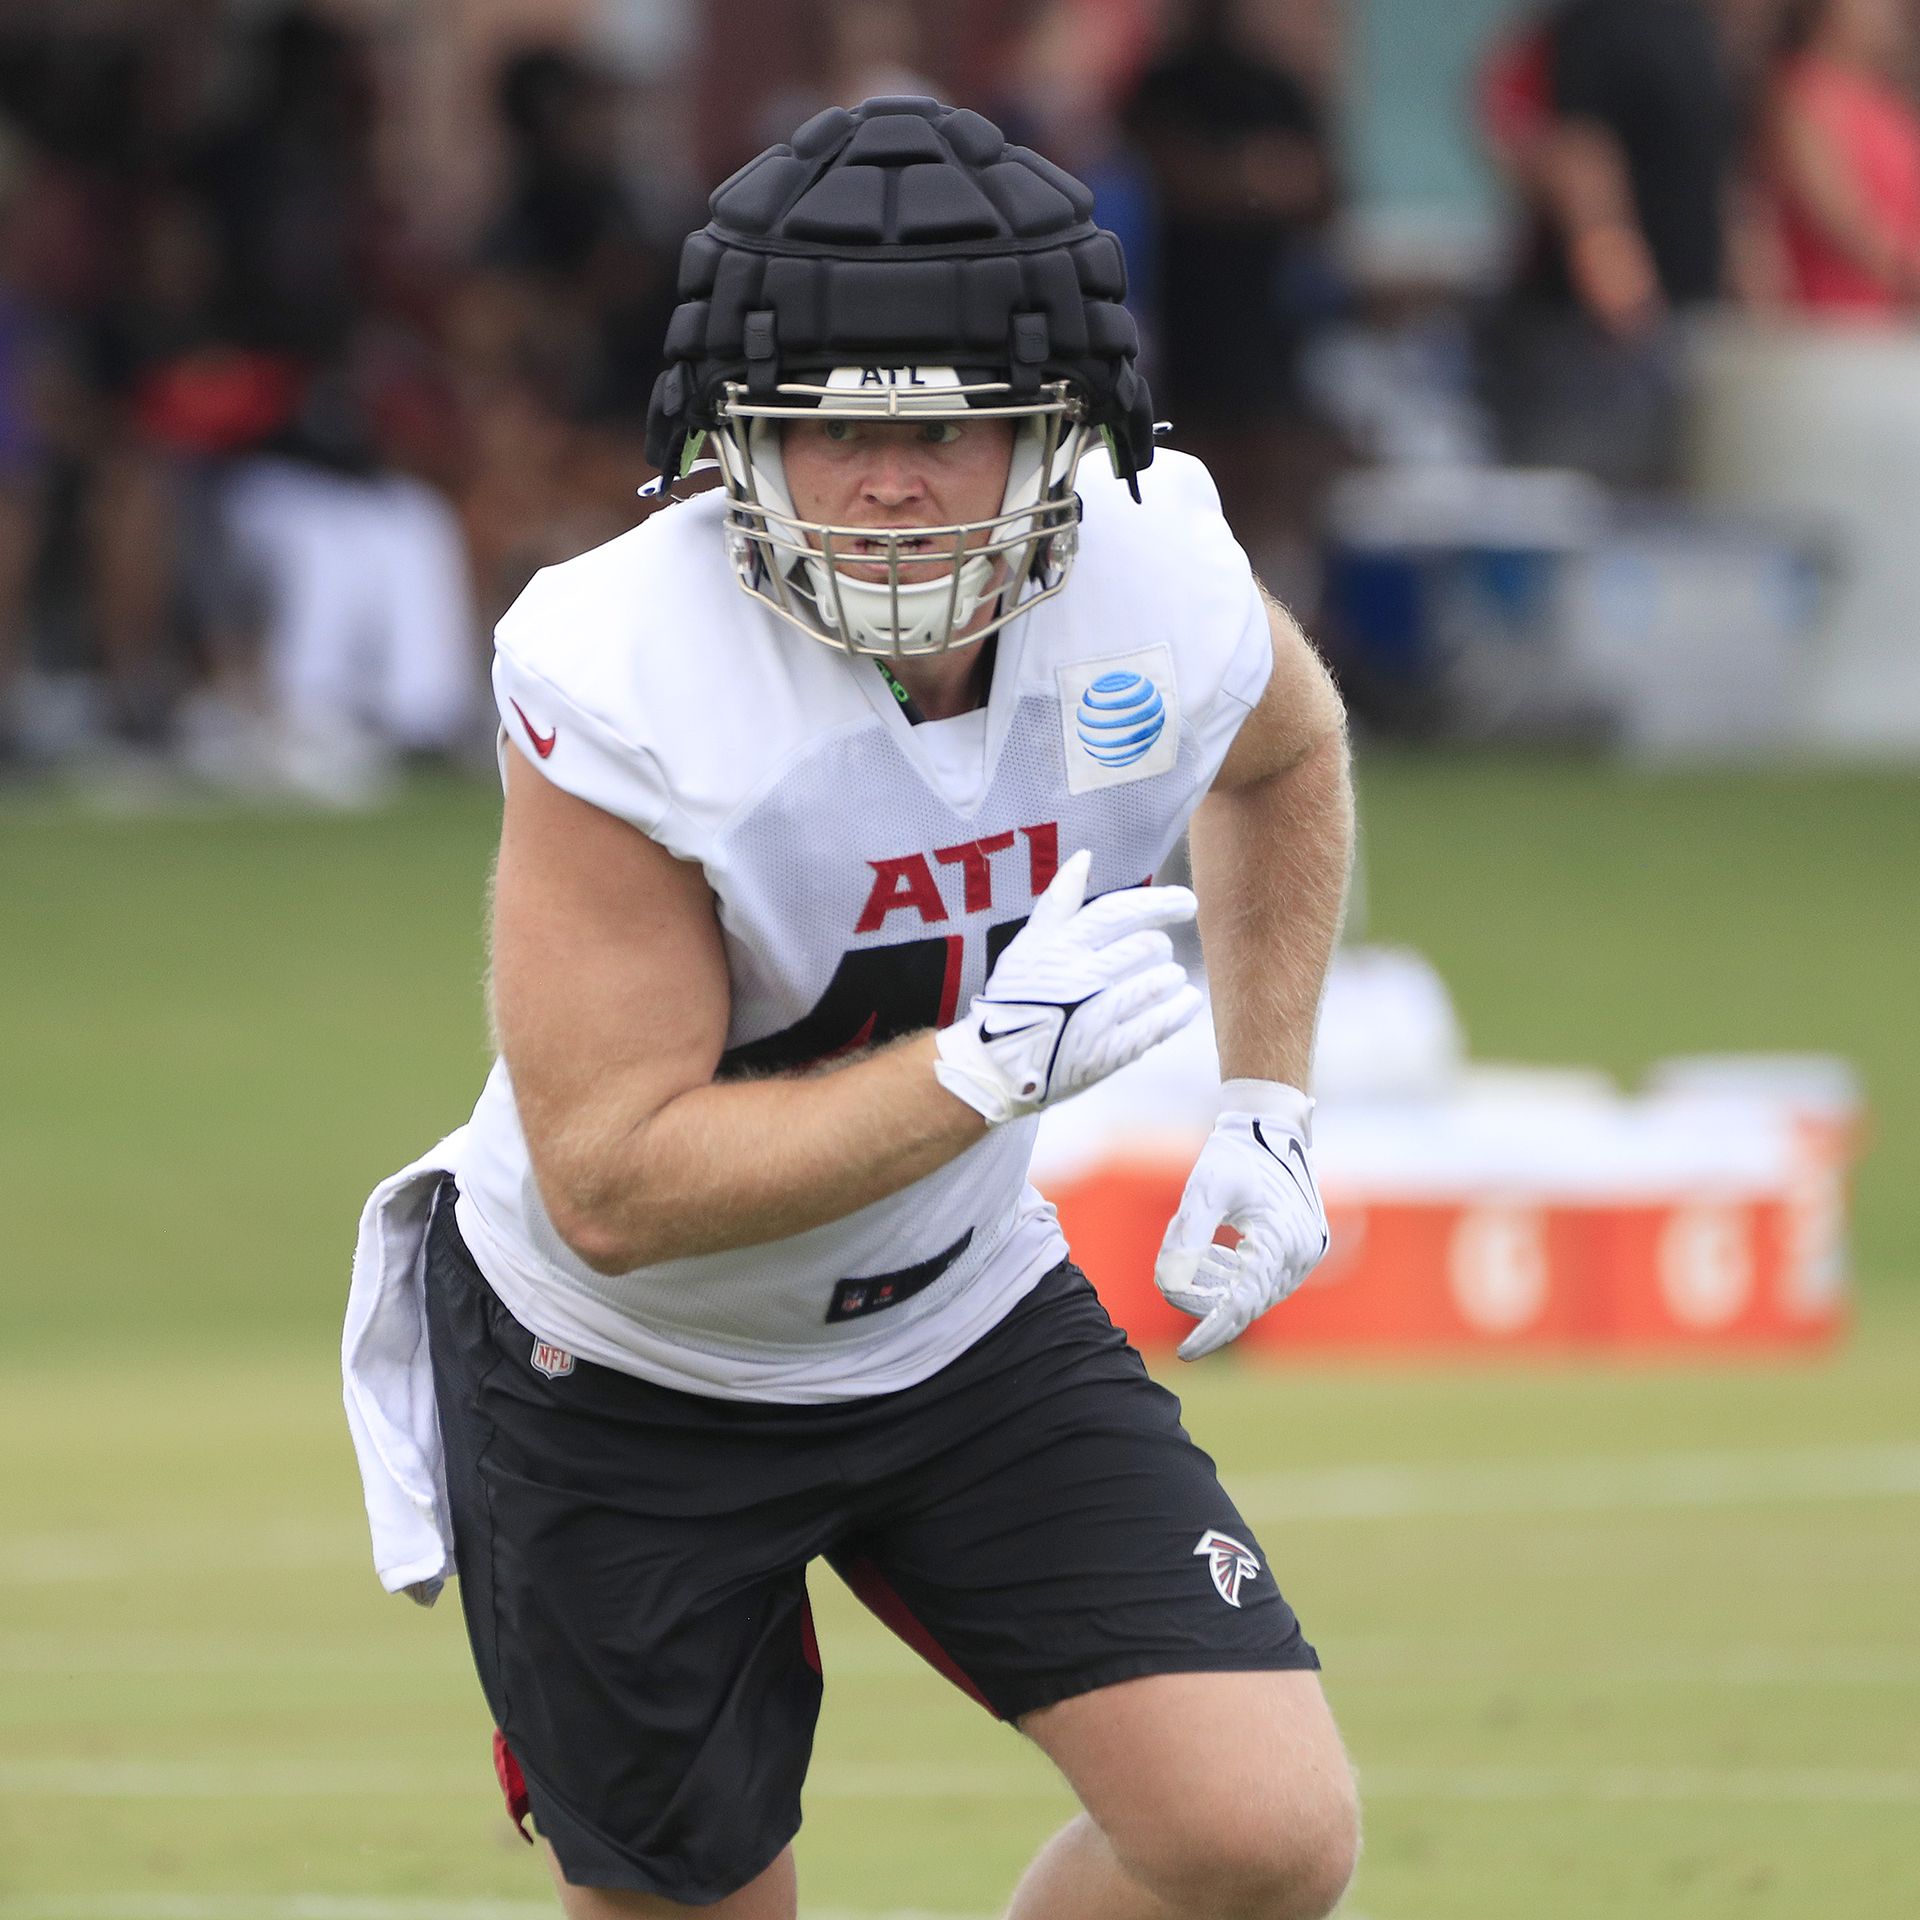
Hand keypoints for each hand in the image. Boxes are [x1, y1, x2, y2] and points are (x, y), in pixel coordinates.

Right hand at [933, 848, 1201, 1125]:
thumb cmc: (1016, 997)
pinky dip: (1181, 1008)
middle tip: (1156, 954)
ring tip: (1165, 979)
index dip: (1160, 902)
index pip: (1121, 911)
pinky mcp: (1112, 1051)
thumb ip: (1059, 900)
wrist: (998, 1063)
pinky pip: (1162, 1022)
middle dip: (1159, 947)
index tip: (1186, 903)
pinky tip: (1186, 1001)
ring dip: (1171, 977)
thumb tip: (1085, 856)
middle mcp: (1082, 976)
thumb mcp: (1028, 942)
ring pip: (1160, 981)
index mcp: (1062, 945)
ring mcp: (1098, 1015)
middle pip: (1148, 946)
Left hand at [1155, 1080, 1329, 1360]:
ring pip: (1255, 1293)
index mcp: (1279, 1241)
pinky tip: (1212, 1256)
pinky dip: (1235, 1275)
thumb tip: (1169, 1286)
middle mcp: (1300, 1253)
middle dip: (1206, 1304)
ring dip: (1219, 1287)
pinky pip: (1265, 1278)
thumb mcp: (1202, 1191)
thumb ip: (1186, 1239)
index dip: (1212, 1331)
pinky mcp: (1304, 1247)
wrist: (1269, 1126)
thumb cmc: (1233, 1155)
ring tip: (1190, 1259)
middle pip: (1247, 1303)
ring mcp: (1306, 1252)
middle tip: (1172, 1287)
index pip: (1241, 1304)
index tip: (1185, 1353)